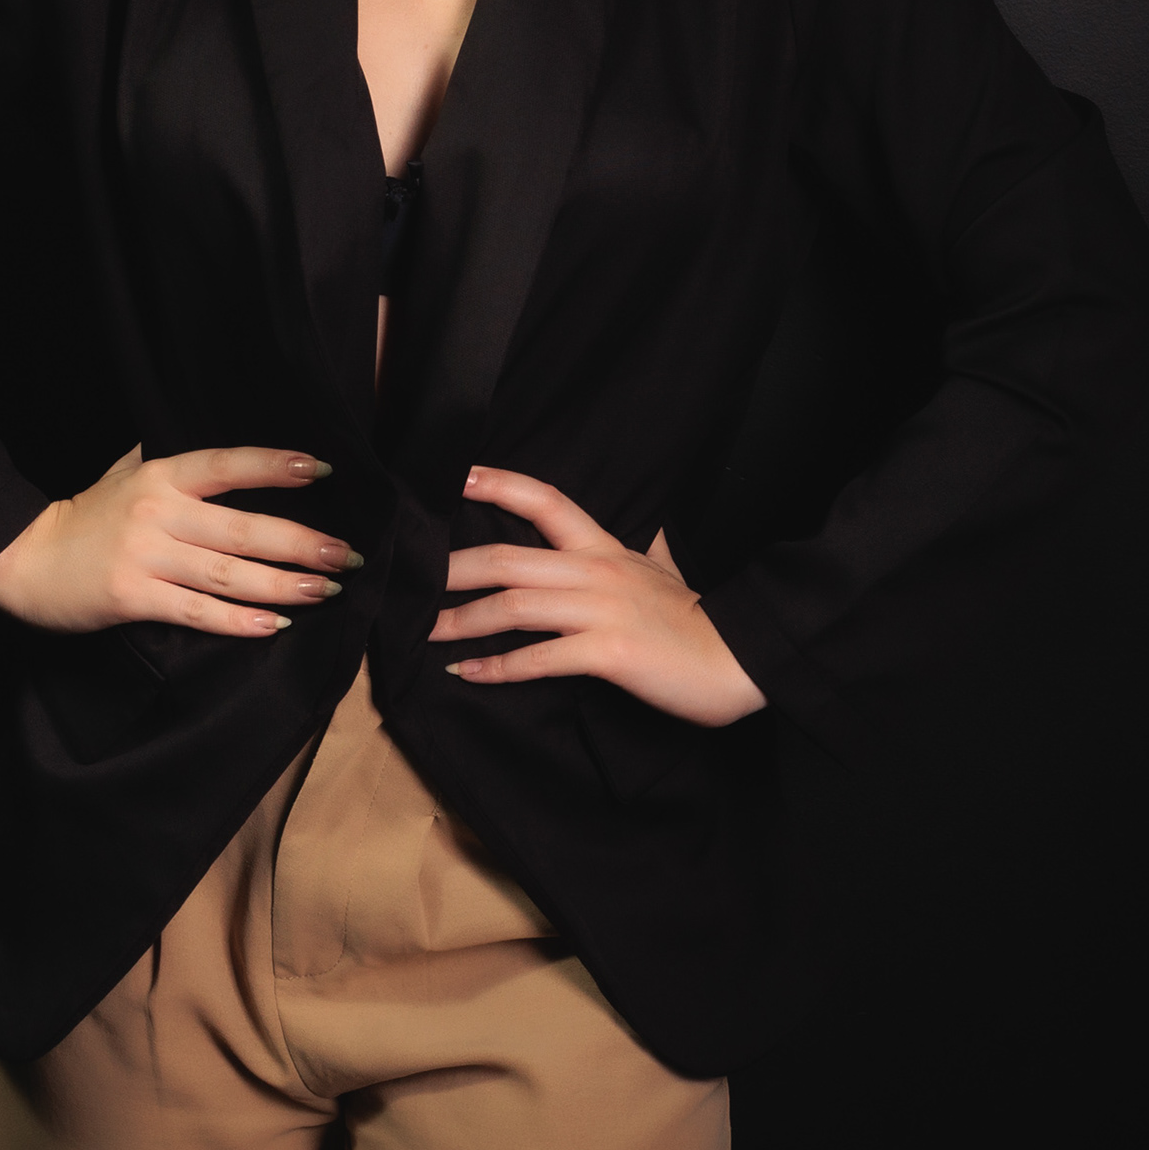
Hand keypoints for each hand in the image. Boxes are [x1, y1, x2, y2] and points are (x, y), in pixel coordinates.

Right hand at [0, 444, 358, 637]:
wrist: (22, 559)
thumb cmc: (81, 518)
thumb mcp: (122, 474)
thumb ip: (167, 461)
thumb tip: (219, 453)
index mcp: (160, 475)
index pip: (227, 465)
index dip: (275, 466)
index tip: (323, 470)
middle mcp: (157, 511)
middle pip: (243, 528)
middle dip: (301, 543)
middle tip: (345, 555)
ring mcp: (145, 555)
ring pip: (228, 573)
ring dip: (283, 584)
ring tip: (324, 590)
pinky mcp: (132, 596)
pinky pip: (197, 611)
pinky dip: (238, 621)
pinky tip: (273, 625)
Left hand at [432, 466, 765, 726]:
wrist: (738, 658)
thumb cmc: (695, 621)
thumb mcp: (665, 570)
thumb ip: (645, 550)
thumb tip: (647, 528)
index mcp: (605, 548)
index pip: (545, 501)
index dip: (498, 484)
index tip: (455, 477)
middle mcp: (596, 572)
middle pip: (507, 557)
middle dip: (451, 570)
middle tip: (410, 581)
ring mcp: (601, 611)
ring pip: (513, 605)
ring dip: (462, 621)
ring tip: (424, 631)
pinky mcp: (607, 654)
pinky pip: (540, 658)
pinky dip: (498, 666)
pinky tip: (468, 672)